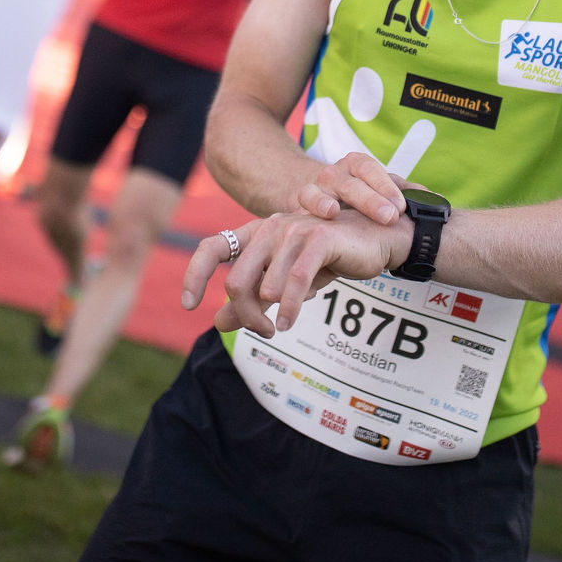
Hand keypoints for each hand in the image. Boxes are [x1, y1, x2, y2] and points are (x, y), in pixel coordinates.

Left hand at [181, 208, 412, 338]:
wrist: (375, 239)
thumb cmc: (328, 259)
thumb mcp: (284, 282)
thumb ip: (253, 300)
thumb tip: (217, 323)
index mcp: (256, 234)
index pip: (211, 248)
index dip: (194, 275)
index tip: (187, 305)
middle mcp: (269, 229)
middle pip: (236, 281)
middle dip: (244, 315)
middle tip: (262, 333)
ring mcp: (293, 231)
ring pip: (264, 287)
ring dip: (269, 316)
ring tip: (279, 329)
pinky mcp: (318, 239)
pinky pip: (295, 281)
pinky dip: (290, 307)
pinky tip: (289, 323)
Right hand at [295, 152, 406, 224]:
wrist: (321, 202)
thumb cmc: (360, 199)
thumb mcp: (381, 191)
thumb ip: (404, 193)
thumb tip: (431, 200)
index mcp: (355, 165)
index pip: (369, 169)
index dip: (384, 185)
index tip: (400, 206)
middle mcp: (332, 175)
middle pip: (348, 183)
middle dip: (368, 200)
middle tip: (388, 217)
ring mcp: (311, 190)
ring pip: (314, 192)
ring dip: (322, 202)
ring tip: (331, 212)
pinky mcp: (296, 210)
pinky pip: (295, 211)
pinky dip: (300, 217)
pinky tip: (309, 225)